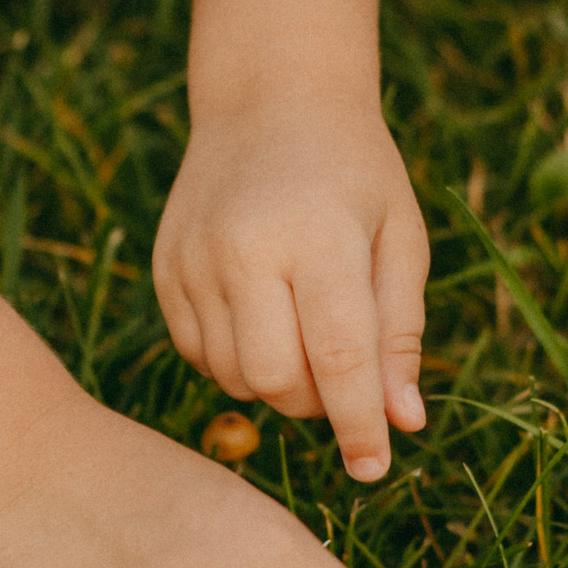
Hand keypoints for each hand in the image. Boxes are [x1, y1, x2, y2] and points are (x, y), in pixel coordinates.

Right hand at [155, 101, 429, 481]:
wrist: (269, 100)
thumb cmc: (354, 173)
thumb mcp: (399, 239)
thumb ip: (399, 333)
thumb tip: (402, 424)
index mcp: (317, 235)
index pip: (338, 356)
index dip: (358, 423)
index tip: (374, 467)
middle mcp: (244, 248)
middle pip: (274, 381)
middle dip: (314, 402)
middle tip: (340, 375)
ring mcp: (194, 258)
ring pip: (233, 378)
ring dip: (277, 383)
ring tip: (302, 332)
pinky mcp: (165, 268)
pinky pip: (199, 354)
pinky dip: (237, 359)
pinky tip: (262, 315)